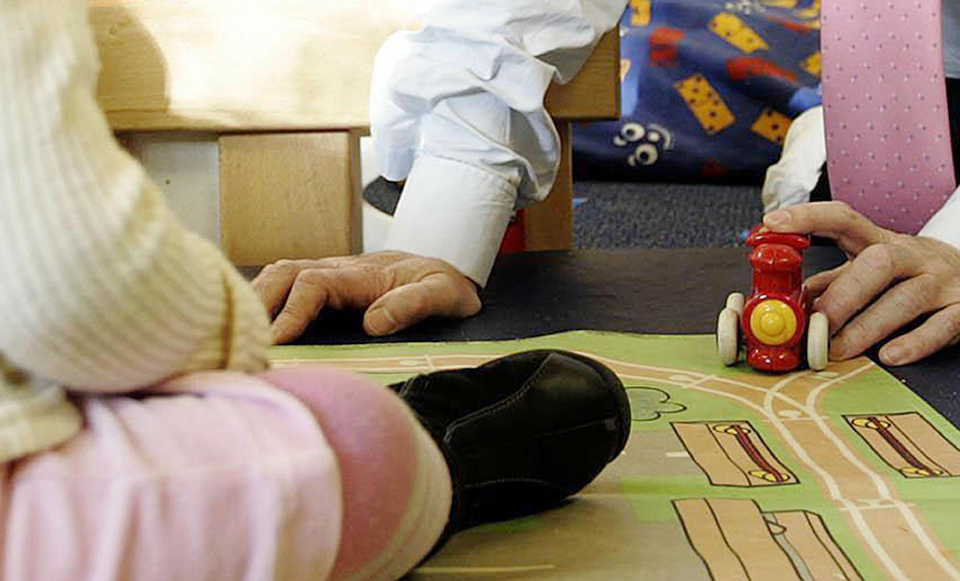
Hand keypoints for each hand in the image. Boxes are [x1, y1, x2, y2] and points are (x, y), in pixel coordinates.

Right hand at [252, 251, 481, 342]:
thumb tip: (374, 323)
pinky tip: (253, 328)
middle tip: (240, 339)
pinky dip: (264, 301)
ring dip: (257, 300)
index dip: (292, 311)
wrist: (447, 273)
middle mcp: (339, 270)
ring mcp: (329, 276)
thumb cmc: (444, 286)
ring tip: (238, 335)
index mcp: (362, 274)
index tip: (278, 341)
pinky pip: (286, 287)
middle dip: (259, 301)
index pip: (314, 283)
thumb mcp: (444, 294)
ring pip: (279, 276)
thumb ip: (413, 305)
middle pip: (284, 272)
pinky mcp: (326, 288)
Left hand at [764, 202, 959, 365]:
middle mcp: (911, 256)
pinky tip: (889, 355)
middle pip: (879, 262)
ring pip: (906, 297)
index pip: (843, 219)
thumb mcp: (867, 268)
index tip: (772, 224)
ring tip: (838, 349)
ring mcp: (940, 281)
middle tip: (817, 321)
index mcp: (879, 241)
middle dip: (843, 294)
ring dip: (867, 326)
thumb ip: (830, 281)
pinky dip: (914, 343)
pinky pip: (941, 326)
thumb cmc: (905, 274)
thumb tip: (788, 296)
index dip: (807, 218)